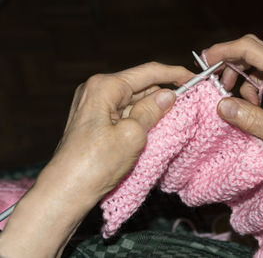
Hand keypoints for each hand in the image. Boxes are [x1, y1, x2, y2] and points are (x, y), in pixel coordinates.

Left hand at [41, 62, 193, 199]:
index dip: (174, 74)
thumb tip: (169, 95)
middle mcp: (97, 90)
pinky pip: (124, 113)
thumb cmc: (94, 164)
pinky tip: (155, 127)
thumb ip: (152, 110)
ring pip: (133, 100)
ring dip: (153, 108)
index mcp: (105, 87)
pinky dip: (141, 118)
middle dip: (164, 94)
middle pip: (140, 85)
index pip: (147, 72)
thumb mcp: (132, 135)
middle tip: (189, 102)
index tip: (194, 78)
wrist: (67, 191)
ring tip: (175, 118)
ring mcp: (94, 105)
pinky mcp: (95, 120)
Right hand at [205, 35, 262, 256]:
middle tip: (210, 78)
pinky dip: (247, 90)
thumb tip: (222, 104)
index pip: (251, 49)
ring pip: (253, 65)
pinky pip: (258, 81)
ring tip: (230, 99)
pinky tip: (249, 107)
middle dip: (227, 61)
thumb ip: (252, 119)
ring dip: (236, 77)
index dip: (225, 50)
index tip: (205, 61)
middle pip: (251, 51)